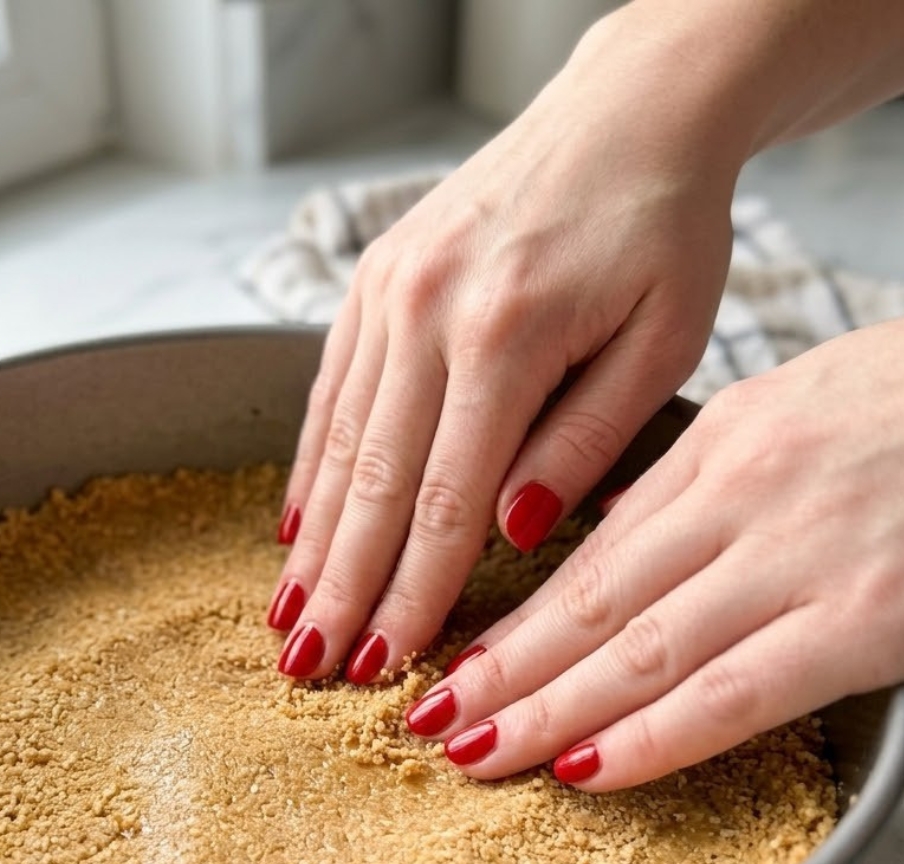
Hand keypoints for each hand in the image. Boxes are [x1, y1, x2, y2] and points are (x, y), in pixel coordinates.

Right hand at [269, 18, 740, 684]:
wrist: (623, 115)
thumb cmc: (660, 231)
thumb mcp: (662, 341)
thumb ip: (583, 442)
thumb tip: (507, 531)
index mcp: (505, 336)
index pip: (445, 500)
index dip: (410, 592)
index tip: (383, 663)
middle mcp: (426, 314)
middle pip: (374, 483)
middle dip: (341, 587)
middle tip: (307, 665)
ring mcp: (387, 293)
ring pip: (338, 444)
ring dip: (313, 542)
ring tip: (285, 617)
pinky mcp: (371, 283)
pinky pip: (329, 392)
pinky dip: (310, 466)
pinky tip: (295, 528)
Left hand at [408, 320, 903, 789]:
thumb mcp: (784, 414)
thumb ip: (691, 487)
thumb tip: (605, 550)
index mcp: (718, 451)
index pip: (582, 559)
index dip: (507, 624)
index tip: (450, 666)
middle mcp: (743, 501)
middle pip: (588, 609)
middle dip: (499, 676)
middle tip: (427, 724)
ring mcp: (804, 559)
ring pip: (639, 651)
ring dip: (545, 712)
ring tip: (474, 754)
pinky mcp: (870, 616)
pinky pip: (735, 691)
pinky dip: (651, 736)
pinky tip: (586, 766)